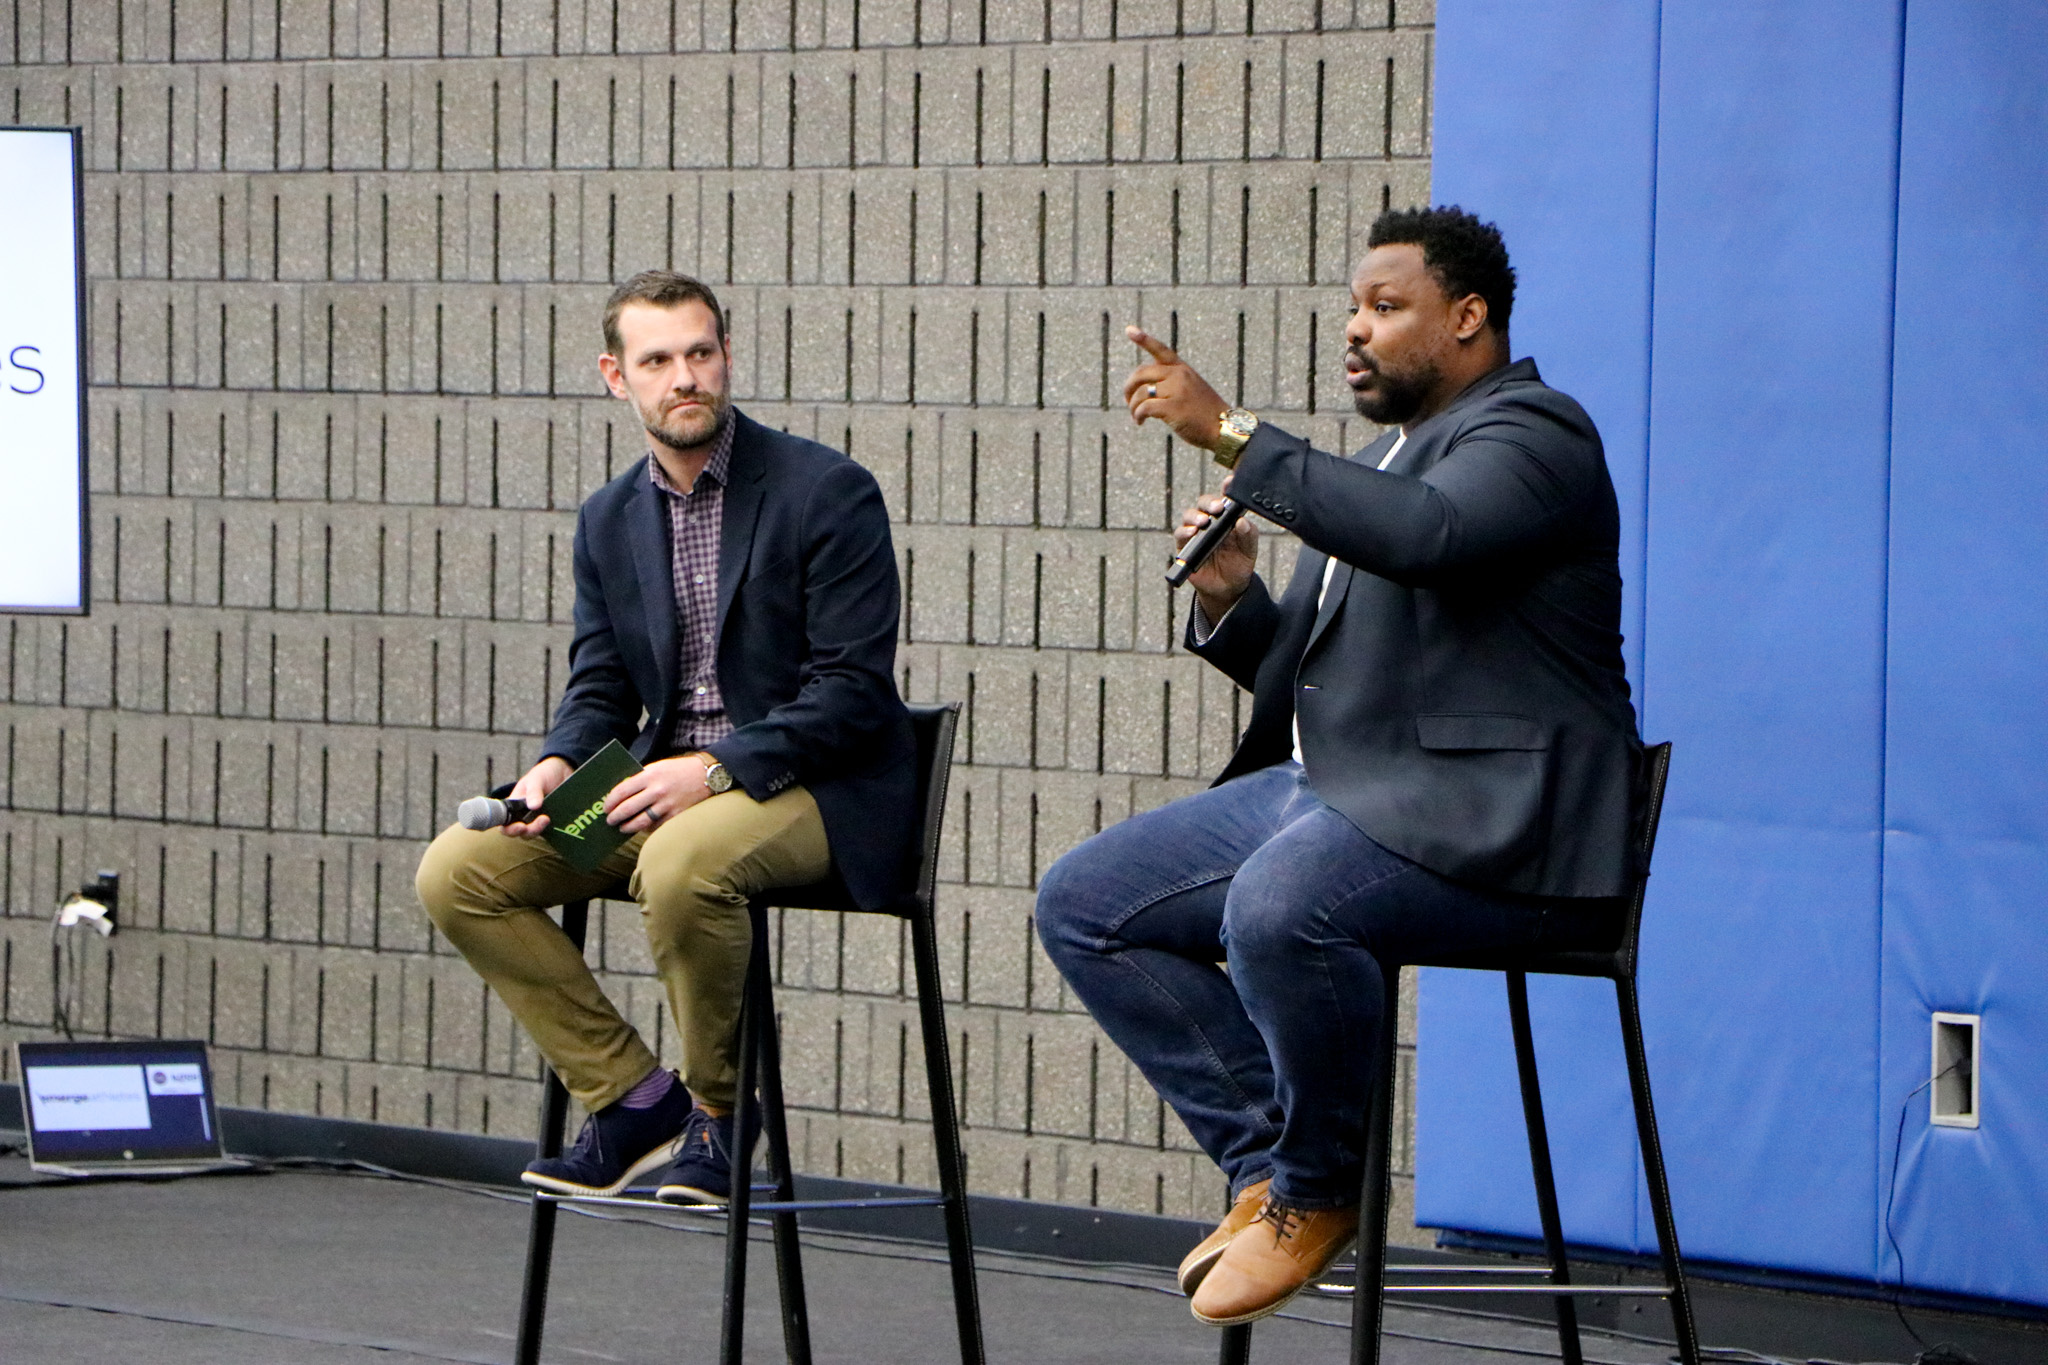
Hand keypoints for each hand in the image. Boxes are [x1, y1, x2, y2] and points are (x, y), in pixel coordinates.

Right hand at [503, 756, 572, 837]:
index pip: (505, 825)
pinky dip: (552, 829)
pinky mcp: (550, 823)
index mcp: (513, 807)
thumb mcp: (536, 779)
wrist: (562, 772)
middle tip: (542, 819)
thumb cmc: (543, 775)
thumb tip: (533, 806)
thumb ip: (533, 792)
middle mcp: (523, 817)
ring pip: (534, 834)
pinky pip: (549, 832)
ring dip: (540, 829)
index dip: (509, 830)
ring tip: (547, 818)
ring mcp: (536, 821)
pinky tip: (556, 821)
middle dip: (530, 830)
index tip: (520, 826)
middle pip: (521, 833)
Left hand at [602, 755, 713, 835]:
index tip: (606, 807)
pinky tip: (642, 827)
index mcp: (650, 775)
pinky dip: (647, 829)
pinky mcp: (676, 816)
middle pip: (628, 808)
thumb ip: (641, 779)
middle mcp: (657, 790)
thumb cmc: (679, 770)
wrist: (707, 775)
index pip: (622, 790)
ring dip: (628, 827)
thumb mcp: (658, 767)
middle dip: (615, 816)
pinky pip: (656, 826)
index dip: (610, 801)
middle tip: (610, 820)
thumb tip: (622, 794)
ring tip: (622, 828)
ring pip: (640, 822)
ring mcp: (667, 805)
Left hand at [1123, 326, 1228, 448]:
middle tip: (1128, 401)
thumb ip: (1171, 383)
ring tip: (1137, 417)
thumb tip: (1143, 390)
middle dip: (1129, 387)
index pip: (1161, 350)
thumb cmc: (1205, 413)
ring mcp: (1177, 390)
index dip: (1144, 340)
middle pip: (1141, 373)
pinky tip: (1140, 422)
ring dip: (1133, 406)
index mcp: (1183, 369)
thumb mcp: (1192, 390)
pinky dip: (1138, 415)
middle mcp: (1179, 375)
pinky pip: (1144, 407)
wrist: (1223, 428)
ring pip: (1141, 392)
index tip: (1129, 330)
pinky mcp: (1173, 407)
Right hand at [1177, 486, 1258, 618]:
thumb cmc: (1239, 563)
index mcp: (1227, 517)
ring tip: (1204, 522)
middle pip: (1204, 503)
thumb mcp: (1249, 550)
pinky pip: (1181, 534)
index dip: (1227, 488)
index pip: (1225, 498)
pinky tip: (1193, 532)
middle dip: (1209, 503)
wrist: (1228, 588)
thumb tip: (1242, 522)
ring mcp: (1196, 532)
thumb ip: (1249, 535)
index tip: (1230, 481)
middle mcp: (1210, 520)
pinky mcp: (1185, 545)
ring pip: (1190, 515)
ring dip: (1196, 516)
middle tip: (1217, 508)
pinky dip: (1185, 531)